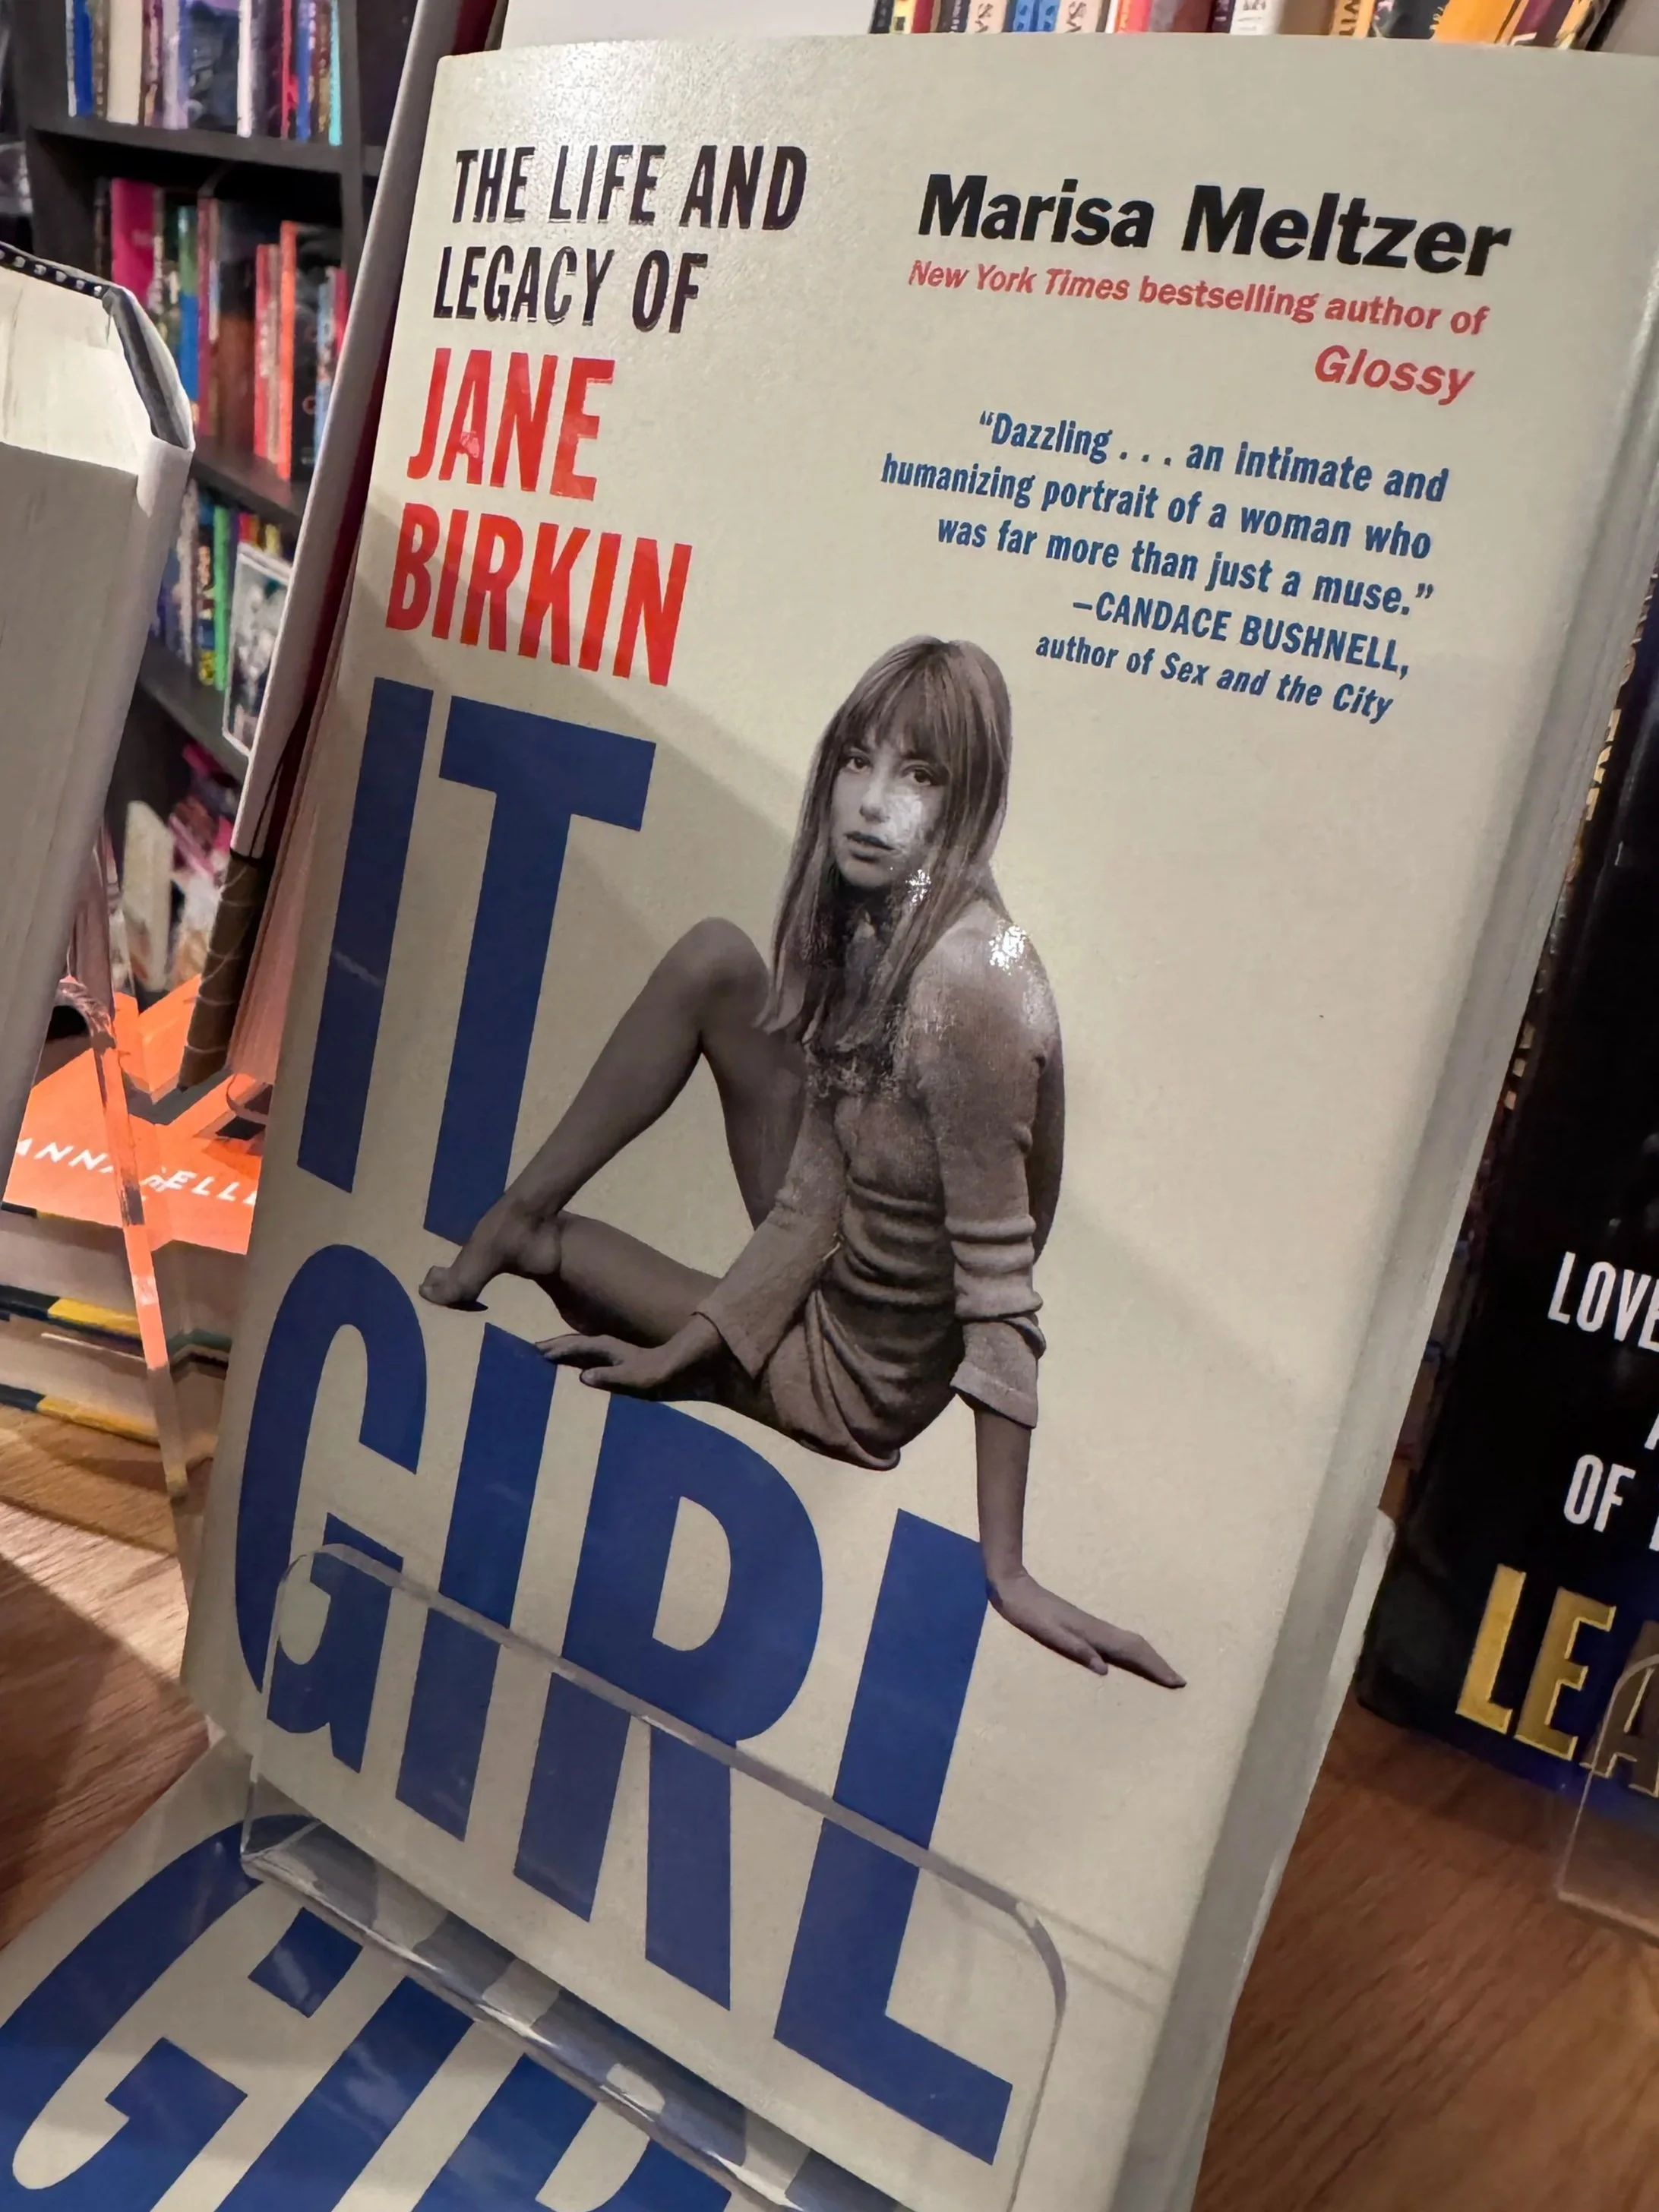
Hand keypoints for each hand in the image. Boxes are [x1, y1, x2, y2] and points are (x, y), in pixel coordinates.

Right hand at [536, 1333, 687, 1395]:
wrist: (687, 1367)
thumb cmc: (662, 1374)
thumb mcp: (637, 1379)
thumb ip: (610, 1377)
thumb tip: (581, 1376)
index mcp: (608, 1348)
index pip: (576, 1346)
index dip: (556, 1349)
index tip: (536, 1351)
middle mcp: (609, 1347)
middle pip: (576, 1344)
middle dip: (556, 1347)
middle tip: (534, 1350)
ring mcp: (616, 1353)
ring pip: (584, 1349)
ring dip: (567, 1352)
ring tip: (550, 1356)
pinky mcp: (622, 1362)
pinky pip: (594, 1357)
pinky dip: (581, 1359)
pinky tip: (579, 1367)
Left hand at [989, 1571, 1184, 1686]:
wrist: (1015, 1588)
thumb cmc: (1028, 1614)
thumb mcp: (1048, 1634)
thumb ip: (1075, 1649)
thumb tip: (1105, 1669)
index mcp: (1091, 1633)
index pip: (1131, 1651)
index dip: (1154, 1666)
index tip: (1175, 1680)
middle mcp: (1097, 1628)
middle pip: (1137, 1645)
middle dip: (1159, 1663)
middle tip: (1180, 1681)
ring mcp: (1093, 1625)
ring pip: (1130, 1641)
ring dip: (1150, 1657)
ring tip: (1165, 1673)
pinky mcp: (1086, 1626)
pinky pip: (1119, 1640)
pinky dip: (1134, 1651)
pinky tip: (1133, 1657)